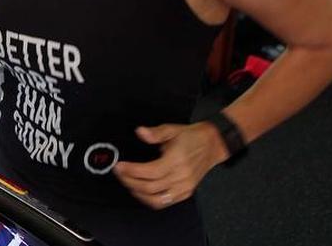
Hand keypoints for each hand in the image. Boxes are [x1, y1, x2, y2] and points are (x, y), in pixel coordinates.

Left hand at [113, 123, 227, 209]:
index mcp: (177, 161)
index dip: (131, 170)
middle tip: (119, 173)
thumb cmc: (192, 137)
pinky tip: (140, 191)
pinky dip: (149, 200)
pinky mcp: (186, 193)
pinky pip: (164, 202)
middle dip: (130, 181)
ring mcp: (184, 187)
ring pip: (156, 199)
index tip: (119, 166)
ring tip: (127, 182)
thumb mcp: (172, 129)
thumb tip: (140, 132)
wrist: (212, 145)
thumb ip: (155, 132)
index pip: (149, 171)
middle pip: (150, 187)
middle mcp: (181, 177)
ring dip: (138, 193)